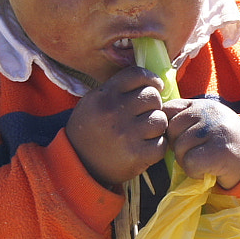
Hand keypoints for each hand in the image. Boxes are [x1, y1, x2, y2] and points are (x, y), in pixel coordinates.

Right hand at [67, 65, 169, 187]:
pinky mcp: (136, 155)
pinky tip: (144, 148)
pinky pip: (162, 144)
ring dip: (156, 127)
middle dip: (153, 106)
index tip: (156, 86)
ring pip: (161, 120)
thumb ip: (117, 90)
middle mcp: (114, 112)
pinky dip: (157, 147)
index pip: (137, 75)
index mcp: (104, 96)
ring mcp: (126, 134)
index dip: (151, 79)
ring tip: (143, 133)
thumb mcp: (93, 102)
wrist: (77, 164)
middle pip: (153, 97)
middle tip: (144, 116)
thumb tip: (152, 81)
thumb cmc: (89, 130)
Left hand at [162, 98, 239, 189]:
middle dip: (177, 146)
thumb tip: (156, 123)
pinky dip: (195, 172)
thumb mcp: (205, 121)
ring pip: (180, 148)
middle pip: (171, 130)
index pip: (168, 109)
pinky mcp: (219, 150)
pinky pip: (190, 163)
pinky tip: (206, 169)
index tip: (180, 138)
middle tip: (195, 153)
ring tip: (203, 160)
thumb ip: (184, 117)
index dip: (168, 128)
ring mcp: (215, 130)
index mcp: (201, 104)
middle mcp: (208, 112)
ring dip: (186, 161)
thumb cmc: (223, 142)